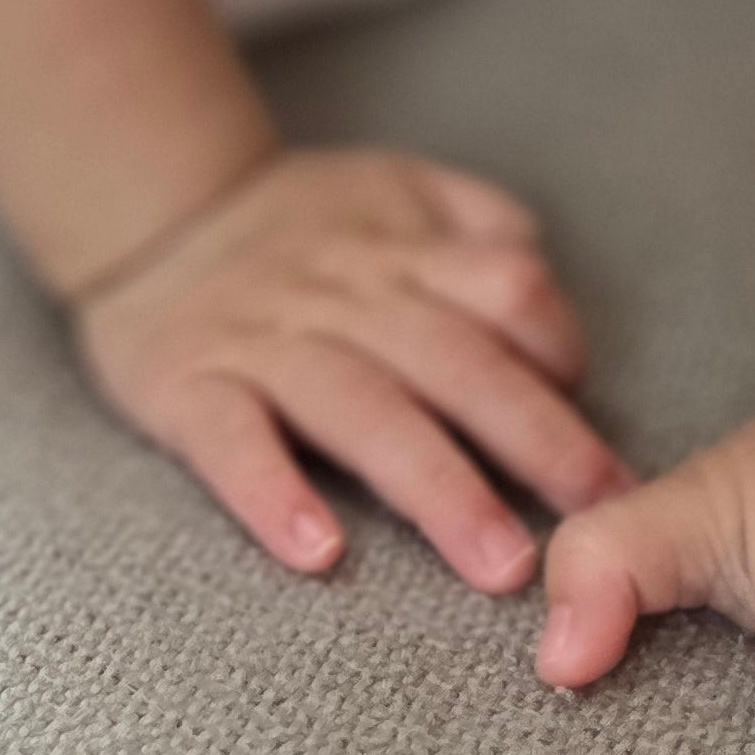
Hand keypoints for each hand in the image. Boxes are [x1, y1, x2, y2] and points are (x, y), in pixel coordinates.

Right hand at [72, 146, 632, 591]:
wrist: (154, 214)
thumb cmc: (302, 227)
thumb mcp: (396, 191)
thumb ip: (477, 227)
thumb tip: (547, 282)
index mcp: (403, 252)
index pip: (504, 287)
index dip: (559, 351)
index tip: (601, 442)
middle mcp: (344, 292)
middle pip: (450, 359)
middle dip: (531, 440)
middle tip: (596, 524)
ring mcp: (263, 338)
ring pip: (360, 406)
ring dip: (435, 485)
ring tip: (497, 563)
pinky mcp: (187, 385)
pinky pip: (230, 438)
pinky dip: (271, 492)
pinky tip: (317, 551)